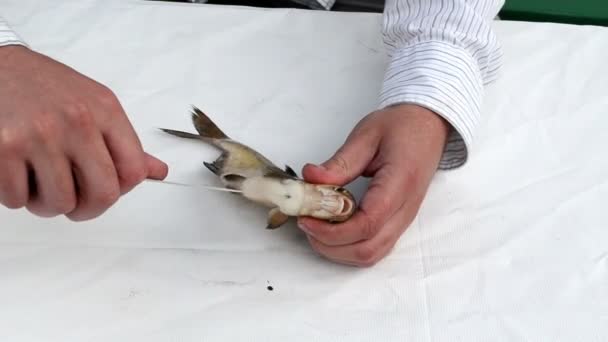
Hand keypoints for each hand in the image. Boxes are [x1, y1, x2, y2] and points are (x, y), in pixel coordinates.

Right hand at [0, 45, 167, 219]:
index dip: (120, 191)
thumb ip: (124, 143)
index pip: (134, 172)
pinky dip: (15, 195)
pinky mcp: (3, 148)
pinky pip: (17, 200)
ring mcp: (40, 135)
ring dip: (47, 203)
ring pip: (60, 204)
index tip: (106, 188)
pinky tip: (16, 171)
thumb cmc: (46, 87)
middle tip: (74, 201)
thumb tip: (157, 172)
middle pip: (103, 196)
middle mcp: (77, 122)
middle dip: (87, 209)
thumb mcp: (95, 105)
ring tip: (40, 179)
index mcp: (105, 111)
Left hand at [297, 104, 448, 266]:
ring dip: (339, 250)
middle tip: (306, 224)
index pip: (366, 225)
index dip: (332, 231)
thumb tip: (311, 178)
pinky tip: (332, 229)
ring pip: (371, 254)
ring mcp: (404, 220)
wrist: (429, 126)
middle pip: (368, 249)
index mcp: (399, 184)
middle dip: (331, 245)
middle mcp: (406, 209)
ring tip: (316, 227)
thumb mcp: (366, 136)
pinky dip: (350, 246)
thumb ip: (339, 162)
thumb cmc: (402, 127)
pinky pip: (375, 247)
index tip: (307, 219)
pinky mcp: (398, 222)